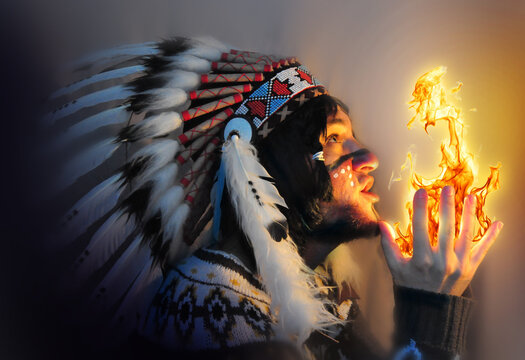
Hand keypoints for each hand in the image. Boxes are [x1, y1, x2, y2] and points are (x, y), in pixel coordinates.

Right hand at [379, 186, 502, 295]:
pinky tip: (497, 223)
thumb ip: (389, 245)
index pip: (420, 228)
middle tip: (447, 189)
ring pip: (466, 235)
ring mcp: (459, 265)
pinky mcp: (471, 269)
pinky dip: (491, 237)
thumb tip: (382, 223)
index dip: (420, 208)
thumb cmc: (411, 285)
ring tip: (469, 197)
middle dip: (447, 207)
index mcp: (421, 260)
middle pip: (445, 229)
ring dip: (468, 215)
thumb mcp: (395, 267)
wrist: (430, 309)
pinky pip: (483, 250)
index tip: (421, 192)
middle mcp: (442, 262)